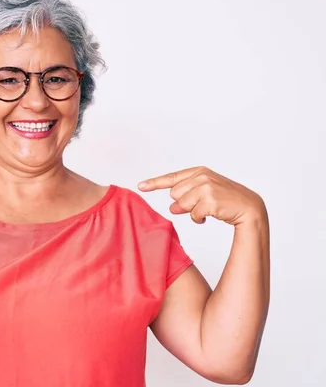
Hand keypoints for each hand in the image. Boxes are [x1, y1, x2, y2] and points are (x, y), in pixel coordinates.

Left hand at [137, 166, 265, 225]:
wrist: (249, 207)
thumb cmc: (226, 200)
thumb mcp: (204, 194)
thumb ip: (185, 197)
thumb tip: (172, 208)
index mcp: (199, 171)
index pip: (172, 177)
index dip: (154, 182)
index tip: (140, 186)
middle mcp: (202, 176)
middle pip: (174, 195)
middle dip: (184, 204)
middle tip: (202, 204)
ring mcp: (206, 187)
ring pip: (182, 205)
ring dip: (193, 212)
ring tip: (208, 209)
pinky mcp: (210, 200)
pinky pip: (192, 215)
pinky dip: (199, 219)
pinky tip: (212, 215)